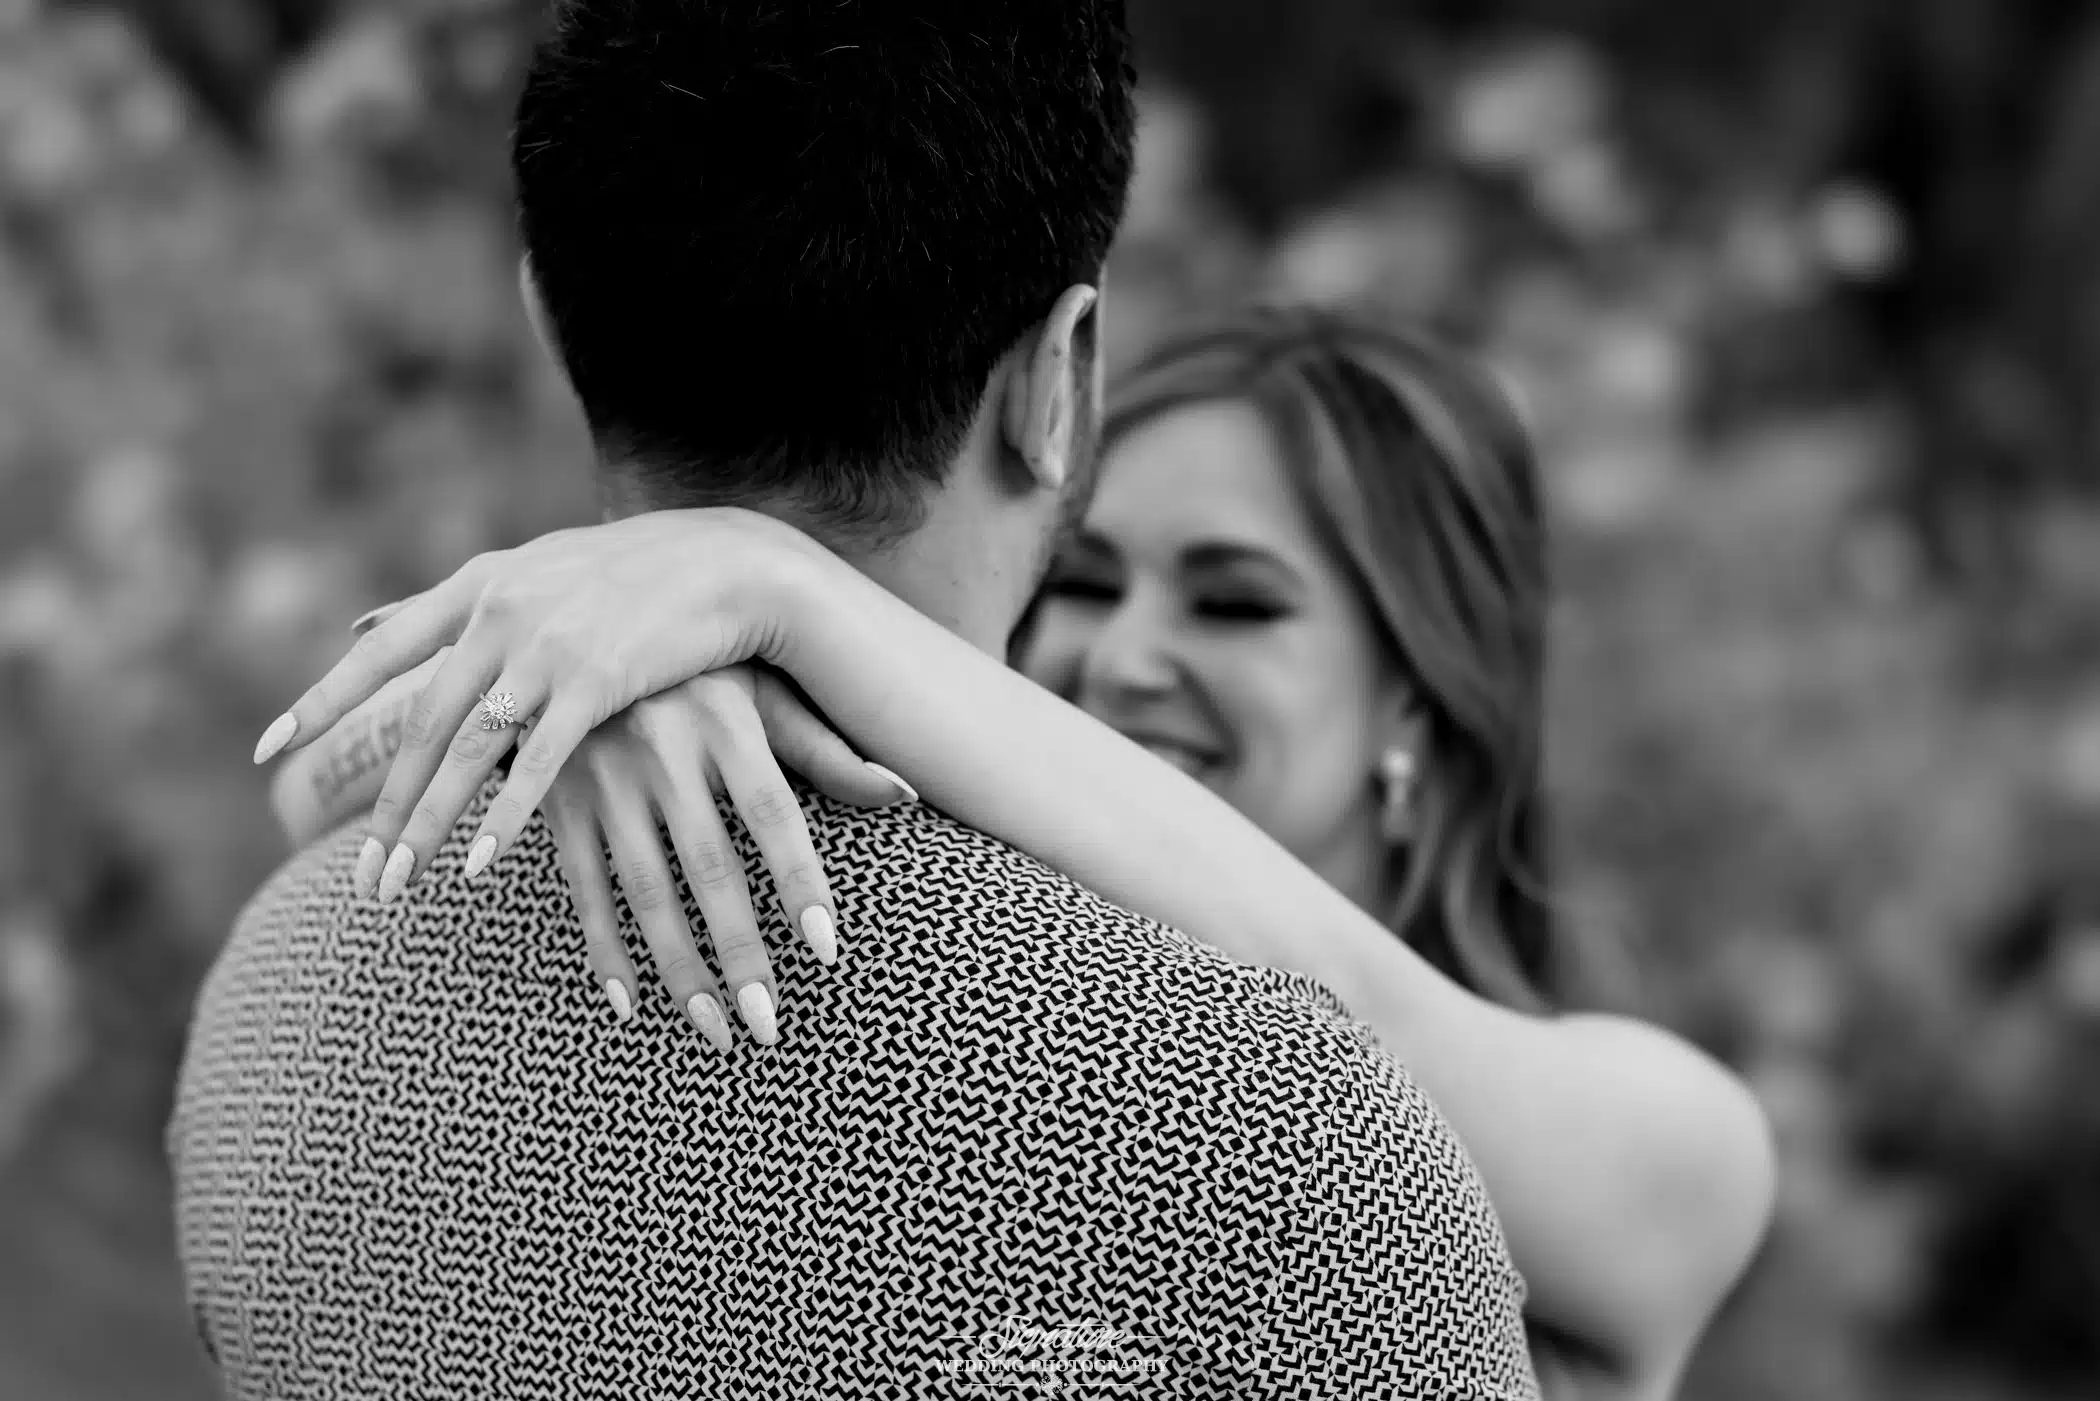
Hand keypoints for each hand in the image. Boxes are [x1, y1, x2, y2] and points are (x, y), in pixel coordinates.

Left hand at [252, 507, 818, 888]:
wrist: (728, 563)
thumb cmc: (633, 576)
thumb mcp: (531, 572)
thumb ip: (447, 605)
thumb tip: (359, 624)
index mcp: (480, 586)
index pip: (382, 649)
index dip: (322, 700)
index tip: (267, 750)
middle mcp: (498, 613)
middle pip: (421, 725)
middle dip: (385, 808)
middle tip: (360, 876)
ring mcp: (544, 646)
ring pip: (465, 752)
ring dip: (427, 827)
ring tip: (398, 885)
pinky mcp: (595, 681)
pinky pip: (536, 763)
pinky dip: (502, 815)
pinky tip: (476, 863)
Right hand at [536, 667, 913, 1049]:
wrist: (568, 626)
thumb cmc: (693, 669)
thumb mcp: (758, 691)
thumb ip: (826, 749)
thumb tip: (907, 795)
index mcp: (724, 718)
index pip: (773, 814)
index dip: (799, 883)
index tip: (826, 952)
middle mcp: (663, 746)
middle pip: (711, 869)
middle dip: (741, 955)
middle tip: (768, 1026)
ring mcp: (602, 774)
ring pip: (646, 891)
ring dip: (680, 970)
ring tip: (715, 1029)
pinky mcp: (555, 798)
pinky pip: (582, 887)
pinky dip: (604, 949)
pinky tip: (629, 1003)